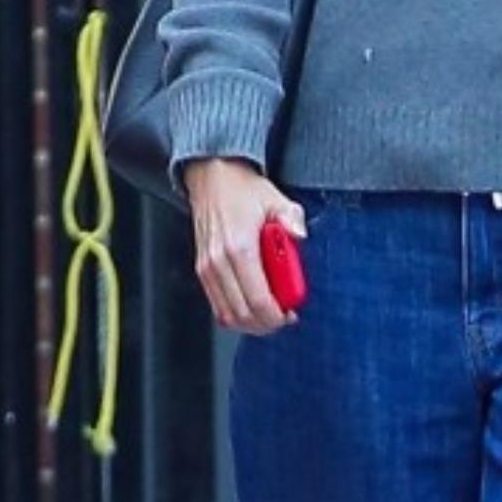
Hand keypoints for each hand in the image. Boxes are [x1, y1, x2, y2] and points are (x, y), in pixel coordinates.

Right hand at [185, 158, 306, 335]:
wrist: (212, 178)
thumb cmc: (242, 190)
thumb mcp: (276, 199)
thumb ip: (292, 218)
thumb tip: (299, 235)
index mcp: (239, 247)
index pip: (258, 299)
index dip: (277, 315)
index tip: (290, 314)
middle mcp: (219, 262)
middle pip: (243, 313)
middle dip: (266, 323)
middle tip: (283, 317)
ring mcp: (207, 267)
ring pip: (227, 314)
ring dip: (251, 322)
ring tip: (269, 315)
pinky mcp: (202, 270)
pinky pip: (217, 305)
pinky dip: (235, 313)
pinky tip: (251, 308)